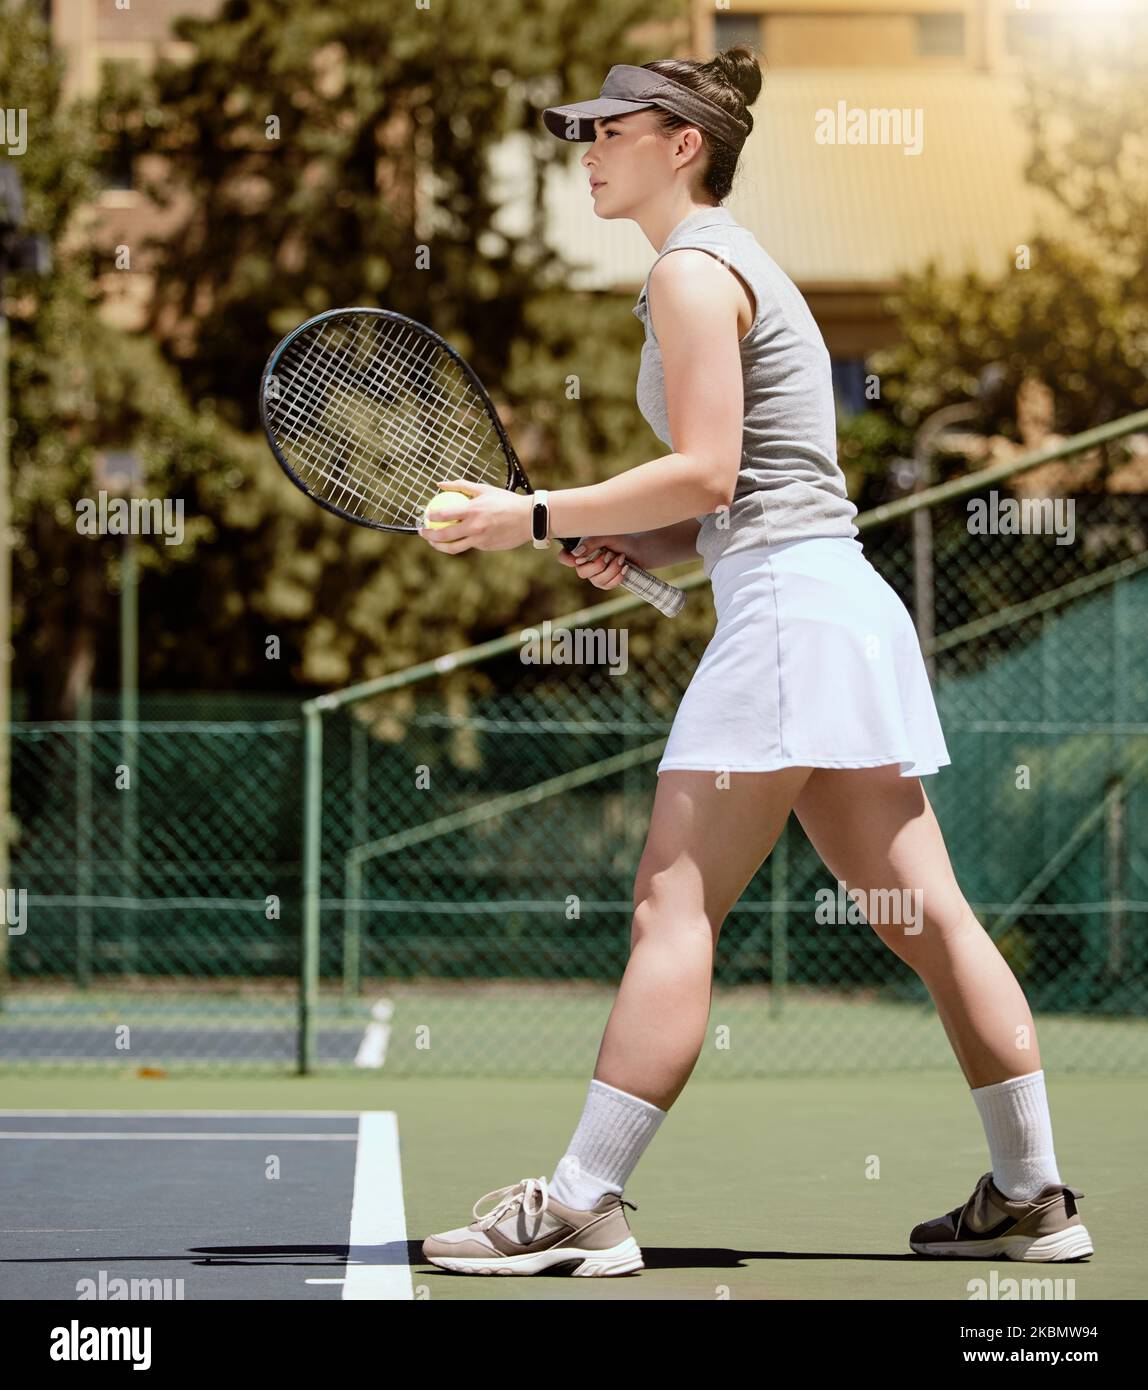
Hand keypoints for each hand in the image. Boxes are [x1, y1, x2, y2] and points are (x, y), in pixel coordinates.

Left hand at [416, 481, 531, 551]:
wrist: (528, 518)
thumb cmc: (506, 501)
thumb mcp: (484, 489)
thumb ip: (461, 485)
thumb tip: (440, 484)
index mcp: (473, 511)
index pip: (444, 515)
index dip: (431, 517)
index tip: (426, 516)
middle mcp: (475, 527)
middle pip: (445, 535)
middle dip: (429, 535)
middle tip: (423, 532)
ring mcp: (480, 540)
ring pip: (454, 547)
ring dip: (440, 546)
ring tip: (434, 542)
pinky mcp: (486, 547)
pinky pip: (470, 545)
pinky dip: (463, 541)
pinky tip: (458, 538)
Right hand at [555, 535, 638, 589]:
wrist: (639, 550)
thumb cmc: (621, 540)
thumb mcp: (607, 536)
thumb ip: (591, 542)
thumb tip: (577, 554)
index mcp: (582, 550)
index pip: (564, 558)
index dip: (567, 559)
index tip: (580, 557)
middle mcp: (585, 564)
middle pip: (581, 573)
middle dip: (599, 565)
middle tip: (610, 554)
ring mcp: (594, 575)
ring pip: (596, 580)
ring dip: (613, 569)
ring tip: (621, 558)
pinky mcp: (605, 583)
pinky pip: (607, 585)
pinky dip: (618, 576)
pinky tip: (625, 567)